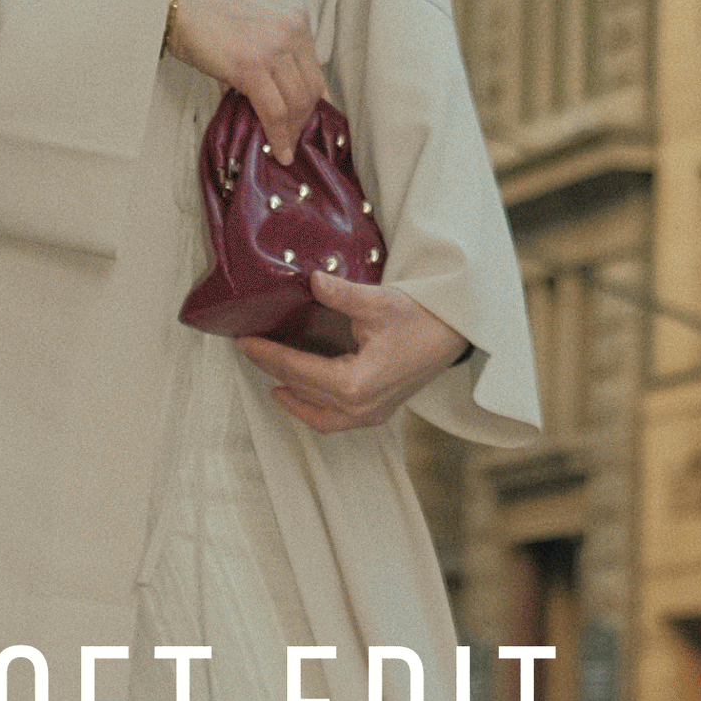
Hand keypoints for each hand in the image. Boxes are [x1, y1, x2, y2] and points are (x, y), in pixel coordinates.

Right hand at [168, 0, 332, 150]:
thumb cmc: (203, 10)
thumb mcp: (251, 25)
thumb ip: (266, 54)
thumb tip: (265, 95)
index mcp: (296, 16)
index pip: (315, 67)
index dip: (314, 100)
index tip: (307, 119)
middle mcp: (292, 28)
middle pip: (311, 86)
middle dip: (305, 119)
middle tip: (295, 139)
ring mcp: (274, 46)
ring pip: (298, 102)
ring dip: (293, 131)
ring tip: (284, 147)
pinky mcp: (252, 65)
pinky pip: (275, 111)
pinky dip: (279, 135)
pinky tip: (279, 150)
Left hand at [235, 272, 465, 431]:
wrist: (457, 334)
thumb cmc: (423, 319)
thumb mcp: (379, 303)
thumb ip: (342, 294)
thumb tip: (312, 280)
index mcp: (355, 383)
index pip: (296, 369)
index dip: (266, 354)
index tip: (242, 340)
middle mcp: (360, 407)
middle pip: (302, 390)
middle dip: (272, 368)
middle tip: (249, 348)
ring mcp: (370, 414)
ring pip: (317, 414)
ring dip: (291, 395)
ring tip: (271, 372)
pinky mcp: (378, 413)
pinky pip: (335, 421)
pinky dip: (313, 409)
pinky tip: (302, 392)